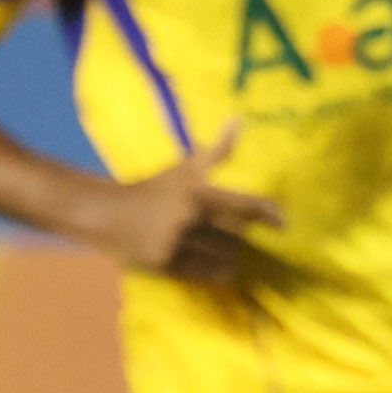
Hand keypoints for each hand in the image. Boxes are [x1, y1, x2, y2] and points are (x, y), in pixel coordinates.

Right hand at [83, 120, 287, 287]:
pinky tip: (221, 268)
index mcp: (197, 193)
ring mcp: (178, 243)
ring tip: (229, 251)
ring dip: (230, 254)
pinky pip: (204, 273)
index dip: (268, 214)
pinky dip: (217, 271)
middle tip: (246, 238)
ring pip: (222, 255)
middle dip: (242, 237)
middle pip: (236, 235)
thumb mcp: (184, 168)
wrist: (107, 213)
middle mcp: (190, 219)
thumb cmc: (152, 188)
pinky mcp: (167, 264)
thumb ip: (217, 150)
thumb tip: (239, 119)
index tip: (284, 223)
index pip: (245, 205)